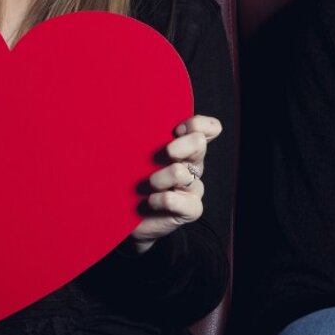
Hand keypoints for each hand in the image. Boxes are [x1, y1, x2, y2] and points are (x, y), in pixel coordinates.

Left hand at [128, 114, 221, 252]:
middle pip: (199, 143)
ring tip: (148, 184)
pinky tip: (150, 202)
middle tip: (164, 154)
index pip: (207, 128)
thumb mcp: (136, 155)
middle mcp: (192, 165)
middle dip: (179, 145)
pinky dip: (162, 200)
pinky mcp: (191, 210)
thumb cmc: (131, 180)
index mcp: (184, 147)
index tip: (175, 129)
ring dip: (160, 177)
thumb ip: (142, 138)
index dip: (195, 124)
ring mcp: (192, 188)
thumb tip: (127, 115)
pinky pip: (180, 201)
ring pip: (182, 173)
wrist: (128, 218)